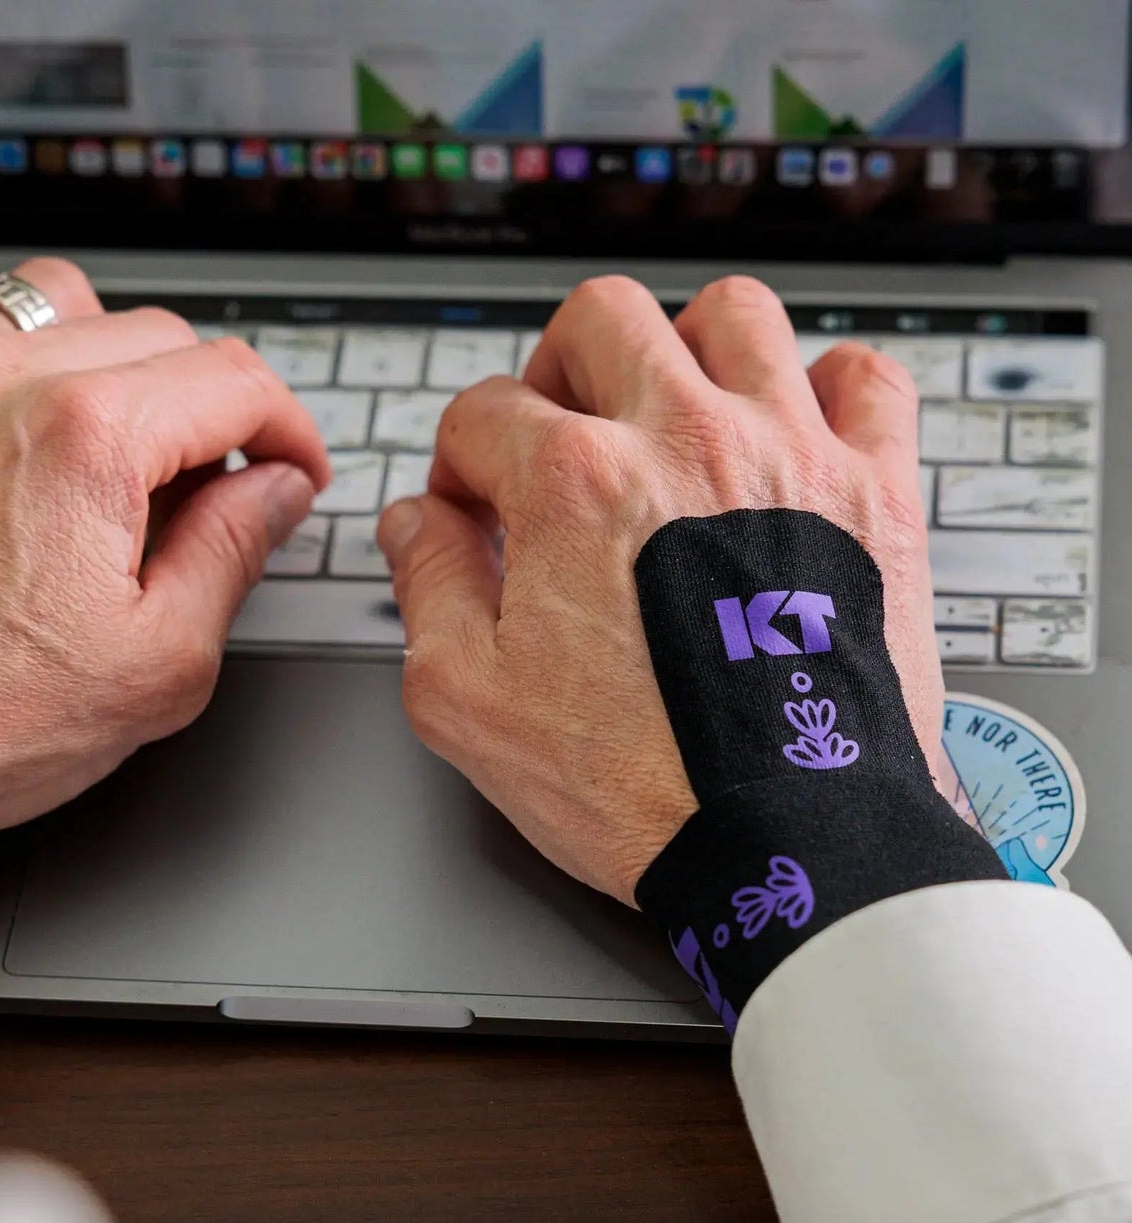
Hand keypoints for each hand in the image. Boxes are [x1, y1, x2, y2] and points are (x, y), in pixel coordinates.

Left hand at [0, 259, 329, 891]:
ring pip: (59, 303)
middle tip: (208, 495)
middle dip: (211, 410)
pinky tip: (9, 428)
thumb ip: (235, 553)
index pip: (237, 380)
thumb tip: (278, 489)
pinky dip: (2, 354)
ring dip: (112, 361)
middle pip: (161, 334)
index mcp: (90, 439)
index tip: (292, 470)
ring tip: (112, 449)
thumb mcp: (156, 665)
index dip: (291, 428)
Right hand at [377, 275, 938, 907]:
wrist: (786, 843)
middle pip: (601, 319)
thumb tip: (414, 521)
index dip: (460, 463)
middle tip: (558, 438)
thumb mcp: (468, 701)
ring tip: (670, 412)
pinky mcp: (875, 494)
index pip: (485, 413)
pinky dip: (827, 383)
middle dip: (557, 370)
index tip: (474, 508)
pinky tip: (792, 429)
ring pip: (734, 312)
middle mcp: (685, 441)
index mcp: (574, 484)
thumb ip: (427, 586)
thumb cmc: (635, 787)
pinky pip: (867, 376)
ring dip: (686, 347)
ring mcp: (791, 456)